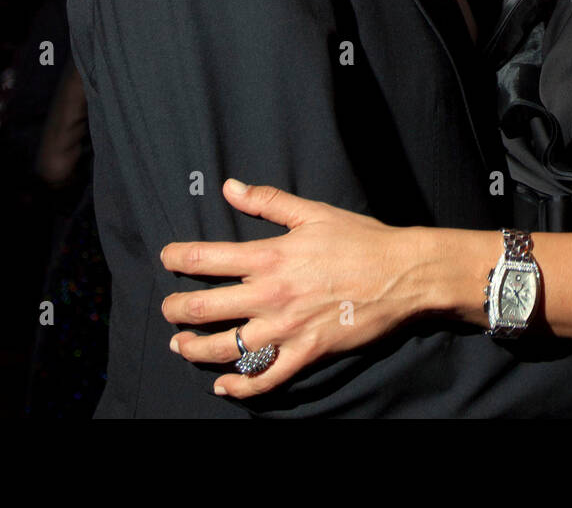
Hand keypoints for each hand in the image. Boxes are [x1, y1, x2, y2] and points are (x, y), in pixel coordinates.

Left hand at [160, 179, 426, 397]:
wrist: (403, 274)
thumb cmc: (361, 240)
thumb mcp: (314, 213)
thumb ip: (268, 201)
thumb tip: (230, 186)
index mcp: (271, 256)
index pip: (207, 258)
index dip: (178, 258)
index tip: (167, 259)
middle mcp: (272, 294)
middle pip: (207, 308)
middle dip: (177, 309)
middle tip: (168, 309)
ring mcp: (289, 328)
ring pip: (226, 348)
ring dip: (195, 349)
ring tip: (181, 346)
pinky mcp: (308, 352)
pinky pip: (266, 377)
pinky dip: (241, 386)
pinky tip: (224, 385)